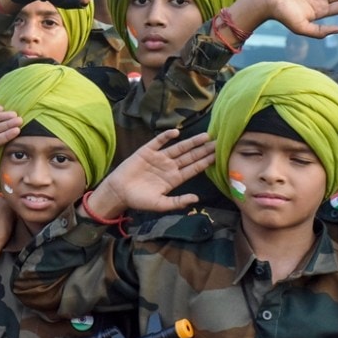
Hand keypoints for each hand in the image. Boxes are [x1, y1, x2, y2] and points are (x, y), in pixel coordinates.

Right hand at [89, 130, 215, 218]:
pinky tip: (175, 132)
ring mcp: (159, 158)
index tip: (219, 156)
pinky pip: (158, 142)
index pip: (194, 169)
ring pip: (178, 148)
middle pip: (190, 156)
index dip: (206, 162)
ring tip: (204, 136)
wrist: (119, 192)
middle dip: (203, 150)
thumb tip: (196, 199)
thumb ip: (177, 202)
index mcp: (174, 179)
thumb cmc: (139, 200)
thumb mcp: (160, 204)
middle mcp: (169, 166)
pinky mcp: (146, 151)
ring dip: (191, 142)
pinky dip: (166, 137)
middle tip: (218, 142)